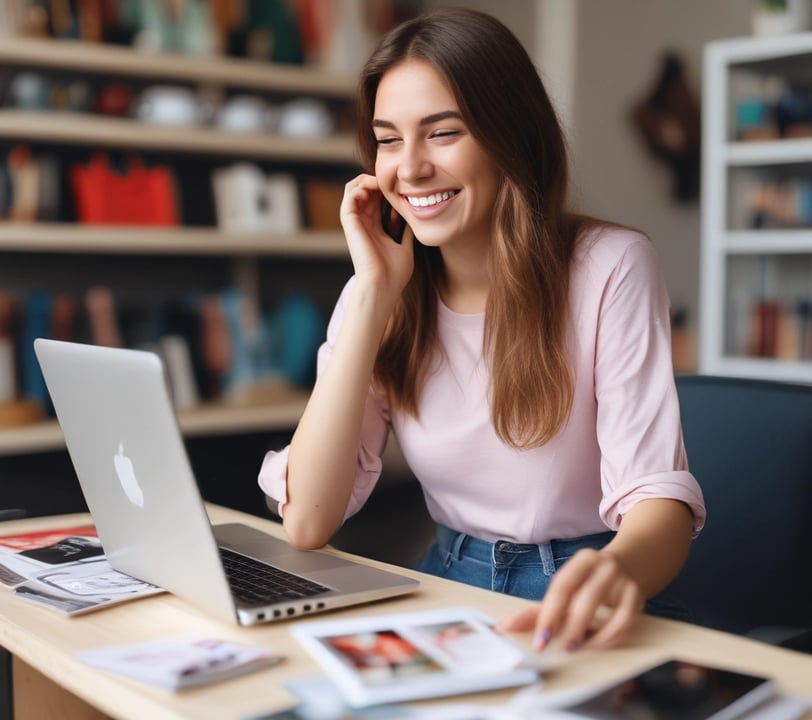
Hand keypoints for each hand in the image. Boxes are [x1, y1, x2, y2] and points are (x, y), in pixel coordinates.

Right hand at [340, 174, 413, 298]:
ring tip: (381, 182)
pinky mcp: (350, 223)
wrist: (383, 285)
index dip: (386, 188)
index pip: (377, 199)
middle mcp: (363, 223)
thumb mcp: (405, 247)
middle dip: (377, 180)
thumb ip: (406, 232)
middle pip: (364, 191)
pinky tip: (374, 190)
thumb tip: (416, 219)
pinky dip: (360, 187)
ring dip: (366, 180)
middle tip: (392, 180)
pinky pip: (349, 196)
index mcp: (375, 228)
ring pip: (353, 189)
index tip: (402, 186)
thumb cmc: (394, 274)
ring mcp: (355, 223)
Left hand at [495, 548, 643, 651]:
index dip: (550, 613)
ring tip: (574, 647)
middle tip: (556, 646)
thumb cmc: (592, 580)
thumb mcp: (568, 588)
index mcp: (582, 560)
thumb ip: (539, 610)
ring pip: (606, 606)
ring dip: (588, 630)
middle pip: (585, 596)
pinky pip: (626, 619)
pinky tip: (598, 644)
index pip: (562, 585)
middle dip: (570, 624)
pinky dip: (611, 635)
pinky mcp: (637, 595)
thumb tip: (504, 627)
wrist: (634, 563)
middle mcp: (603, 566)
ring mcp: (623, 580)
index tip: (540, 638)